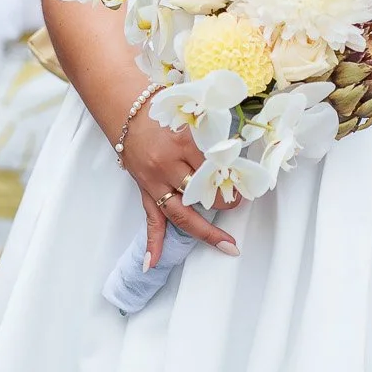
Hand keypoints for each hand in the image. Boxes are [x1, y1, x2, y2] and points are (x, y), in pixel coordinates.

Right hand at [118, 111, 238, 269]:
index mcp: (183, 143)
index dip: (232, 179)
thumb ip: (212, 134)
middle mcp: (168, 165)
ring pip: (181, 213)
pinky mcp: (145, 189)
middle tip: (238, 204)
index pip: (215, 169)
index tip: (245, 184)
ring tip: (226, 243)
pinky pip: (150, 219)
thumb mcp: (192, 115)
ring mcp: (155, 181)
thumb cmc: (162, 109)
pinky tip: (152, 263)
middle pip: (201, 195)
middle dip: (224, 204)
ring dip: (204, 230)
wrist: (126, 108)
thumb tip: (239, 152)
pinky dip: (152, 242)